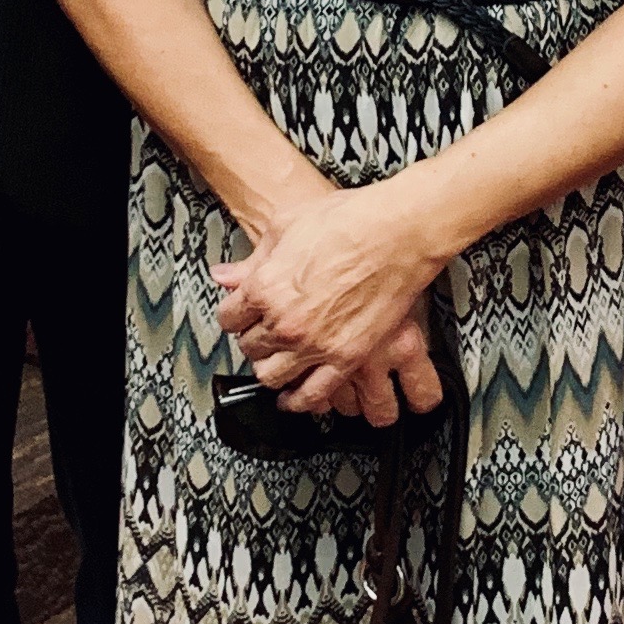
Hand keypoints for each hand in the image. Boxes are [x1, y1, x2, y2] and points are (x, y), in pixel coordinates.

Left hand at [215, 184, 445, 427]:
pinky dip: (299, 401)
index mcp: (264, 287)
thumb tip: (226, 275)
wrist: (397, 233)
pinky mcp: (346, 357)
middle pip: (249, 348)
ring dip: (271, 370)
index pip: (229, 317)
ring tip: (277, 364)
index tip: (242, 315)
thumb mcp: (286, 225)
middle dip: (253, 340)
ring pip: (272, 376)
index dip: (235, 315)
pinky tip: (295, 399)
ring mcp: (315, 343)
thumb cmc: (349, 221)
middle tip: (263, 334)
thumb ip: (253, 259)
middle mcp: (284, 321)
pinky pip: (313, 393)